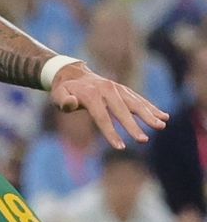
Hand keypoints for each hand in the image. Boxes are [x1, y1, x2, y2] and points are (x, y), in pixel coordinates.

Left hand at [49, 62, 169, 149]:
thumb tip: (71, 103)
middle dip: (132, 125)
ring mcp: (117, 88)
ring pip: (135, 102)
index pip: (101, 116)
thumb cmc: (65, 90)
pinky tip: (164, 116)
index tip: (120, 148)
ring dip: (149, 114)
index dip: (110, 132)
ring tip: (161, 126)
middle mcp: (106, 89)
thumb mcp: (57, 95)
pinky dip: (151, 107)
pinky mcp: (124, 90)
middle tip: (143, 140)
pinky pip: (139, 99)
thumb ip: (64, 101)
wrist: (73, 73)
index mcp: (90, 94)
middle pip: (121, 110)